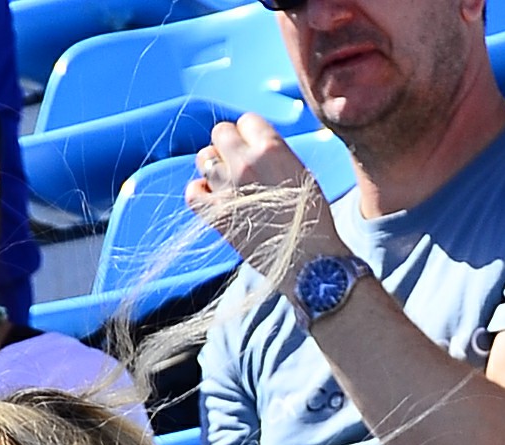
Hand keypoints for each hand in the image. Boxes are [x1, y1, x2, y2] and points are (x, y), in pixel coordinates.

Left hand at [188, 116, 342, 286]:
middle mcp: (245, 163)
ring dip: (214, 166)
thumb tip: (254, 145)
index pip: (246, 120)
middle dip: (229, 146)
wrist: (310, 262)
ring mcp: (228, 189)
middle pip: (220, 133)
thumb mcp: (301, 172)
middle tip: (241, 165)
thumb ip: (275, 152)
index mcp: (271, 147)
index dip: (251, 134)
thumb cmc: (312, 219)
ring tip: (230, 183)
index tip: (257, 149)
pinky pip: (192, 192)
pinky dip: (198, 191)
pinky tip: (212, 196)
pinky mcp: (218, 216)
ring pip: (204, 158)